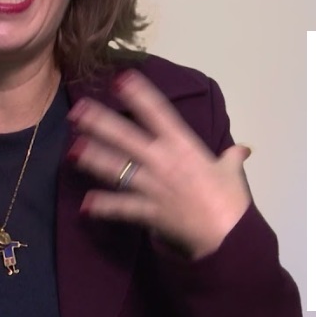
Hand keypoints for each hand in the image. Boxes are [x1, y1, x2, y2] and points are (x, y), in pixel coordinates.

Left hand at [67, 71, 251, 259]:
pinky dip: (104, 207)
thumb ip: (232, 158)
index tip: (121, 79)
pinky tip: (85, 205)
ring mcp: (153, 186)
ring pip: (118, 168)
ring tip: (72, 150)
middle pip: (127, 137)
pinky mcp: (149, 211)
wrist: (229, 237)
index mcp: (183, 146)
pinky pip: (122, 208)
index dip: (140, 95)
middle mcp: (164, 161)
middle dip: (101, 123)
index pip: (159, 113)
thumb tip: (243, 149)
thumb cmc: (230, 201)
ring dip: (94, 159)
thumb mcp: (231, 173)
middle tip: (78, 110)